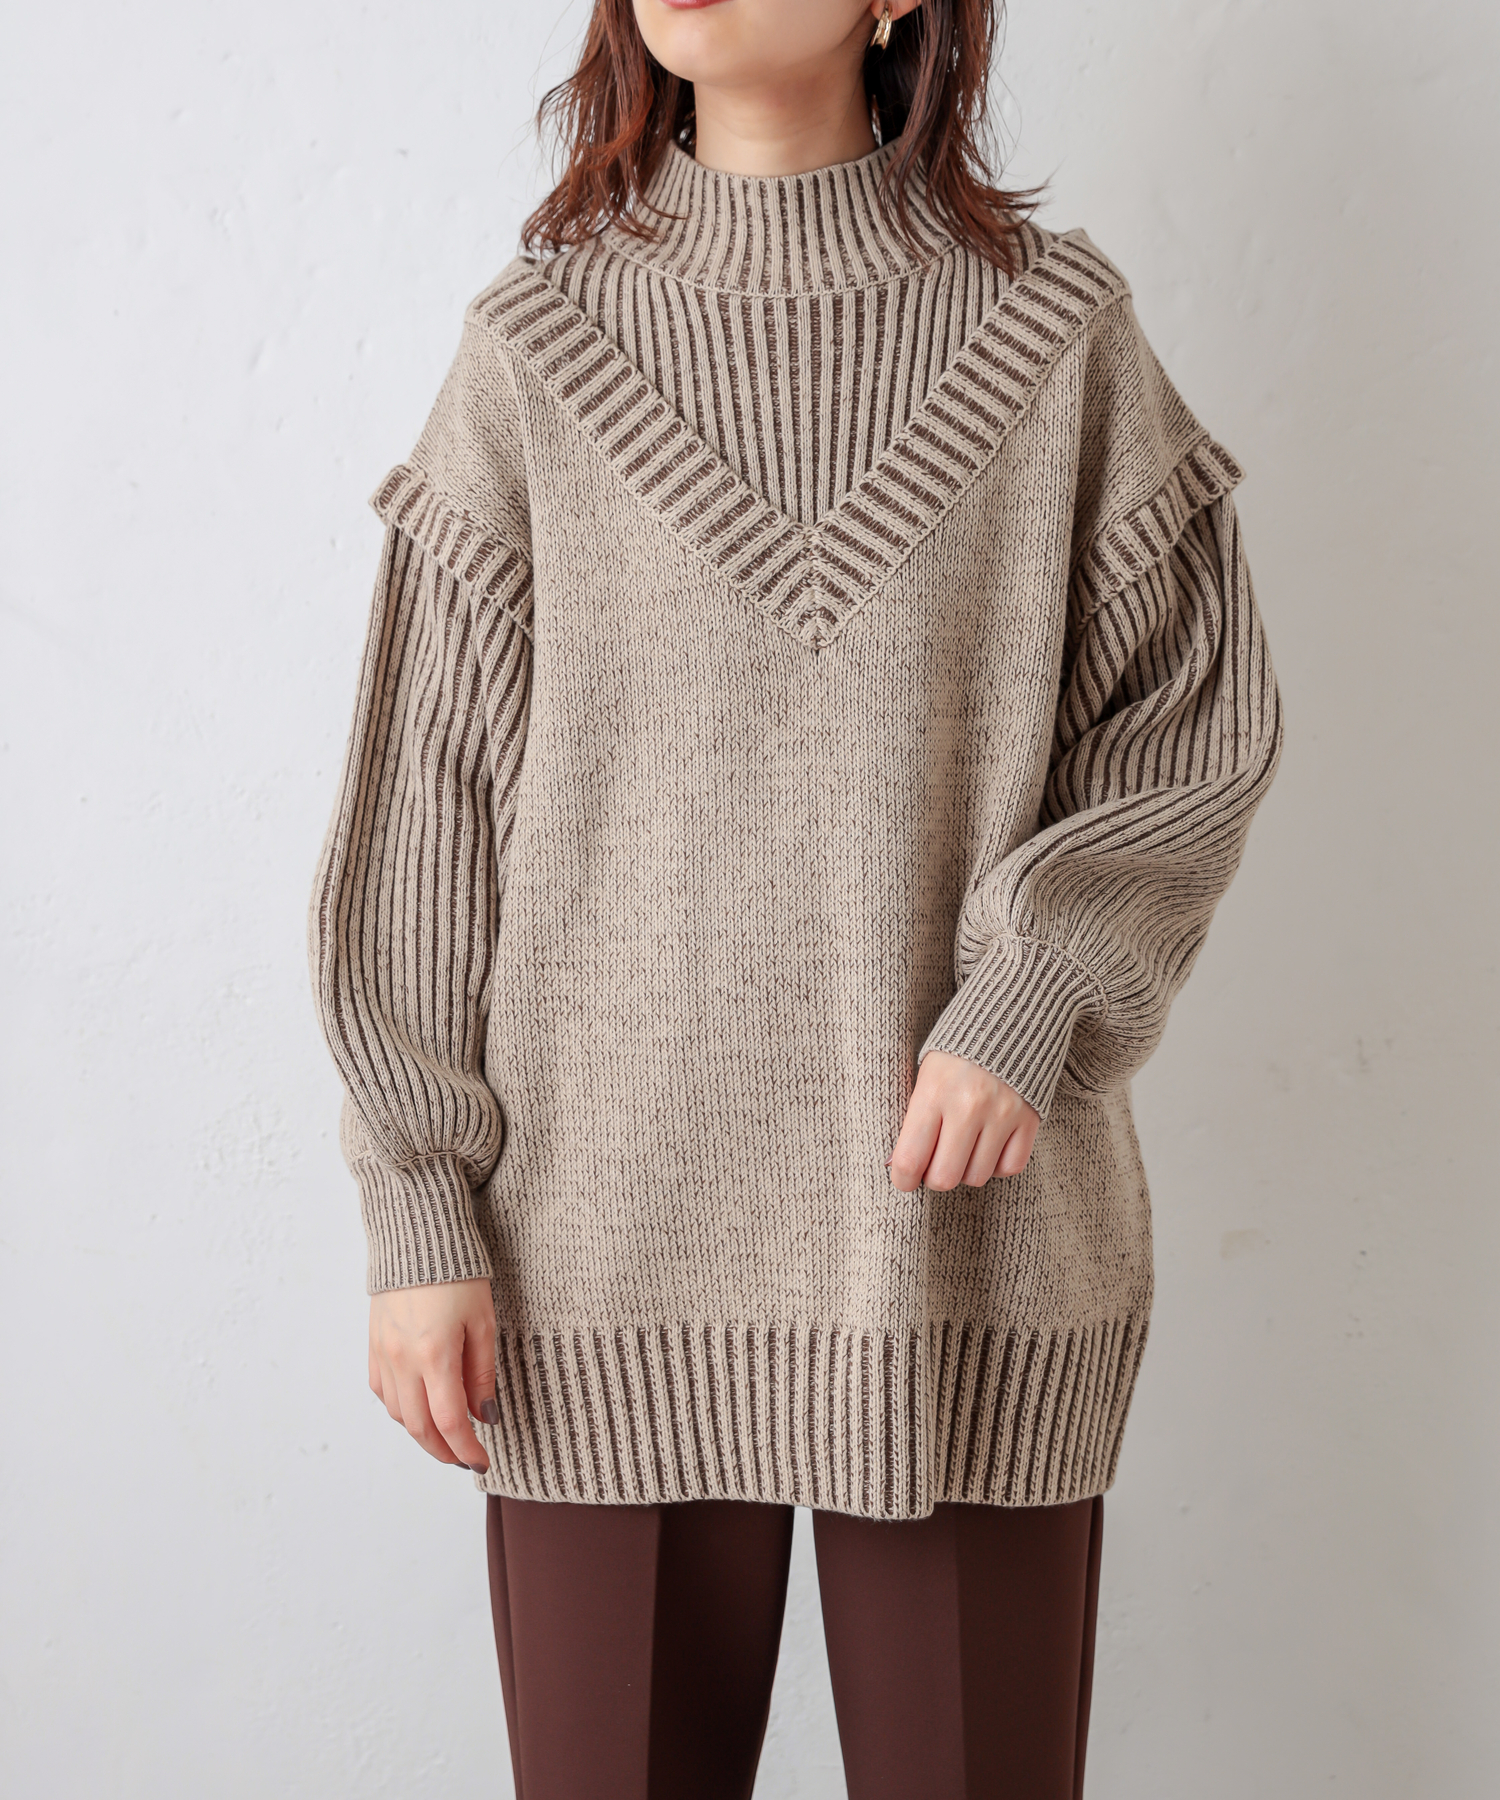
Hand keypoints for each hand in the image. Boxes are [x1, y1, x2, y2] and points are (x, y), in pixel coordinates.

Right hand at [368, 1277, 497, 1471]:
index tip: (482, 1461)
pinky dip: (401, 1409)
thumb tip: (484, 1416)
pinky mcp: (374, 1344)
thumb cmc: (459, 1274)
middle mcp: (403, 1359)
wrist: (419, 1235)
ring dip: (422, 1433)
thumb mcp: (483, 1322)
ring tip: (446, 1435)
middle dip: (444, 1452)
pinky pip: (383, 1391)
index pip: (449, 1422)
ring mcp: (384, 1353)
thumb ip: (482, 1374)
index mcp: (435, 1354)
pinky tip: (419, 1406)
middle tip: (465, 1459)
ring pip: (398, 1414)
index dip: (466, 1450)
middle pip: (419, 1427)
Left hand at [887, 1051, 1039, 1191]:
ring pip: (977, 1177)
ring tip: (963, 1147)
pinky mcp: (1029, 1119)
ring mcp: (1002, 1114)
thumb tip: (896, 1165)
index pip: (910, 1159)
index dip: (902, 1180)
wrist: (1008, 1017)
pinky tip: (989, 1146)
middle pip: (945, 1178)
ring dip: (966, 1170)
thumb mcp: (925, 1076)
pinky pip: (1010, 1168)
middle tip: (935, 1162)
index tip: (904, 1178)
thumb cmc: (956, 1051)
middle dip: (934, 1178)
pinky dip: (997, 1165)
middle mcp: (968, 1106)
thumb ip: (913, 1121)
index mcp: (934, 1092)